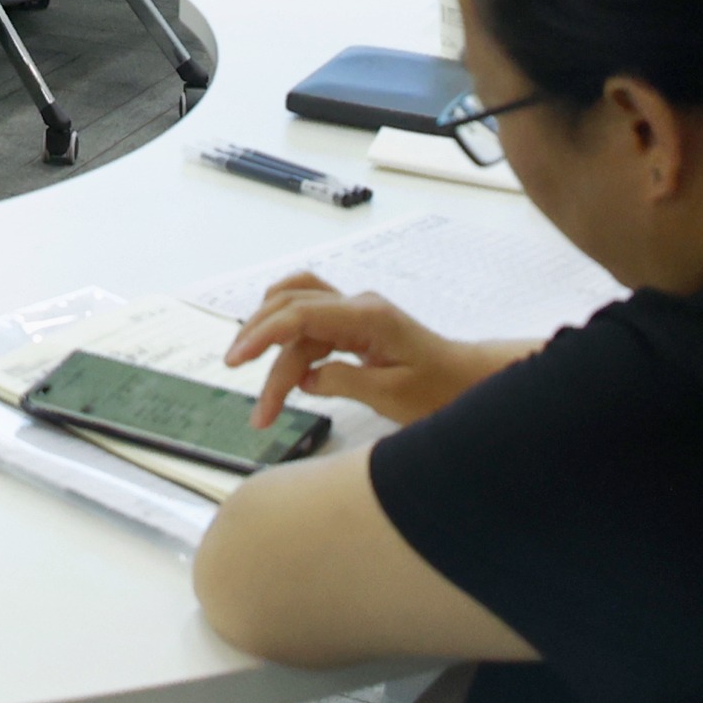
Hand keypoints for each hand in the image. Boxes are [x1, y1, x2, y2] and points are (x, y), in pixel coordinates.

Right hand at [221, 274, 518, 426]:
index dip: (263, 333)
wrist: (469, 381)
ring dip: (271, 340)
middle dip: (257, 335)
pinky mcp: (354, 327)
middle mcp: (358, 306)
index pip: (301, 313)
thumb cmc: (440, 389)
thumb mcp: (393, 395)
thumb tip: (306, 378)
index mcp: (367, 316)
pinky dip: (290, 347)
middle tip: (232, 367)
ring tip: (250, 369)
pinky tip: (286, 376)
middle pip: (291, 306)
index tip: (238, 358)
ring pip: (296, 315)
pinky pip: (311, 327)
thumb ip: (344, 381)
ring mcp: (355, 314)